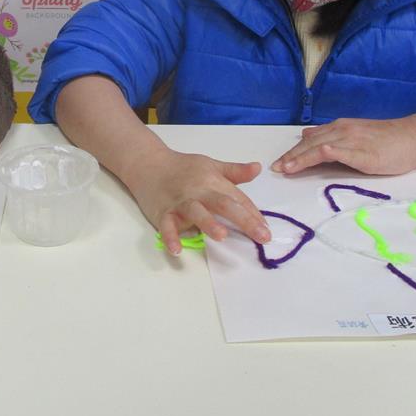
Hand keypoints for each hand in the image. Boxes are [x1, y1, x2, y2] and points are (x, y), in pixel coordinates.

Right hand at [124, 149, 270, 254]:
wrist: (148, 164)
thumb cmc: (183, 168)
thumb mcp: (211, 165)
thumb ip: (235, 171)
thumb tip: (258, 168)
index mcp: (213, 181)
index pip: (237, 199)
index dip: (253, 215)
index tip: (266, 231)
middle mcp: (198, 191)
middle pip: (223, 204)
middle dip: (244, 220)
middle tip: (262, 236)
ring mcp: (180, 203)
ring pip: (196, 212)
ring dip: (208, 223)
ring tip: (222, 236)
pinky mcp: (163, 213)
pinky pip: (166, 226)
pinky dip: (170, 238)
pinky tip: (177, 250)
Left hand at [271, 117, 415, 175]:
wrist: (412, 137)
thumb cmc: (384, 140)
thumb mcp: (352, 134)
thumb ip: (330, 136)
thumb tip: (307, 136)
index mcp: (338, 128)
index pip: (309, 141)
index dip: (292, 153)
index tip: (278, 164)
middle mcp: (342, 131)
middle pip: (310, 145)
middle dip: (291, 158)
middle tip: (275, 169)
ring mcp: (353, 141)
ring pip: (322, 148)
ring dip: (303, 157)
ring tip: (287, 167)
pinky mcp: (366, 153)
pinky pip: (346, 150)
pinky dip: (332, 150)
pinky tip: (321, 153)